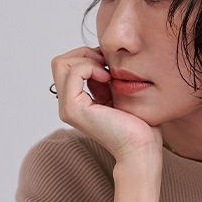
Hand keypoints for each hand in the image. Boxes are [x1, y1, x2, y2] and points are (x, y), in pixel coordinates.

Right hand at [50, 45, 163, 162]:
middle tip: (107, 64)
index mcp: (77, 103)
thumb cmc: (138, 126)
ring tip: (107, 72)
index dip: (87, 57)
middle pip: (60, 63)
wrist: (141, 148)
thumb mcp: (117, 94)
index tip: (110, 64)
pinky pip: (73, 71)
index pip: (68, 66)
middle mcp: (68, 106)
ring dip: (86, 59)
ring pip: (61, 64)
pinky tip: (107, 77)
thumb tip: (99, 58)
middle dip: (84, 54)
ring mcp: (67, 108)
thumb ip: (104, 79)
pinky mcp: (73, 108)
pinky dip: (90, 66)